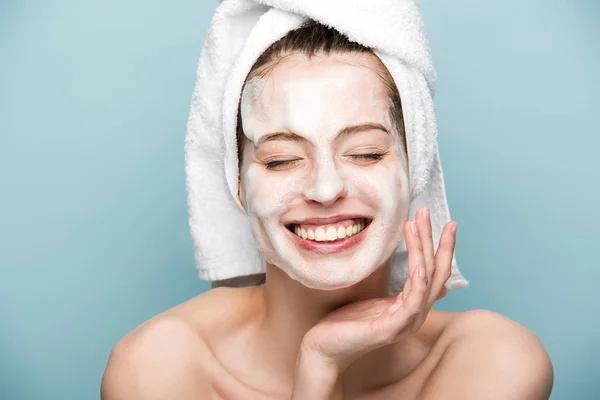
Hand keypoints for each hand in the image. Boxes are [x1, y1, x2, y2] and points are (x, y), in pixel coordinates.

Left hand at [300, 207, 456, 372]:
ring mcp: (405, 323)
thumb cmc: (346, 322)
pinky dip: (419, 282)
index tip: (443, 221)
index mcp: (411, 306)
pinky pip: (413, 302)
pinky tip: (419, 265)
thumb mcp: (376, 299)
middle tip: (432, 214)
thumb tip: (415, 271)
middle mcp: (414, 315)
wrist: (324, 347)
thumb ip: (397, 288)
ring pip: (426, 281)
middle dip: (436, 241)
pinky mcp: (391, 328)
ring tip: (415, 223)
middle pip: (436, 273)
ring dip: (423, 250)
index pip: (434, 272)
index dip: (440, 247)